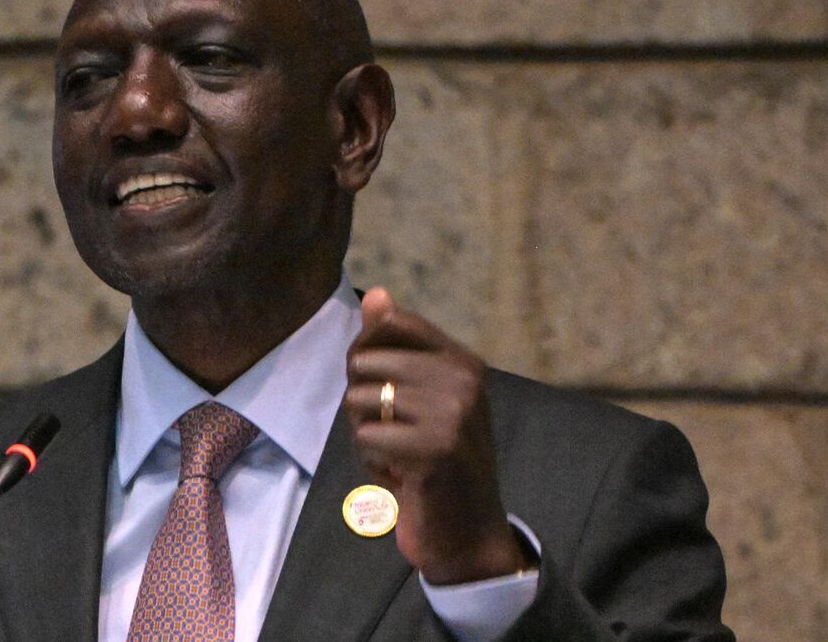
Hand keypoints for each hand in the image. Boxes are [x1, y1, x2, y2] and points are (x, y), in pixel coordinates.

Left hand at [342, 287, 529, 583]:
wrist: (468, 534)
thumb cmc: (438, 463)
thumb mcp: (422, 399)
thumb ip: (394, 346)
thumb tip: (375, 293)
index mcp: (463, 361)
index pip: (394, 323)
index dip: (368, 355)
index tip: (386, 391)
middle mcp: (463, 379)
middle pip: (365, 361)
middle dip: (363, 403)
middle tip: (396, 436)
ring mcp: (452, 412)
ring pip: (358, 400)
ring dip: (365, 435)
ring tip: (400, 456)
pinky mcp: (434, 447)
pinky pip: (364, 437)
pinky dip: (371, 463)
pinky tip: (401, 477)